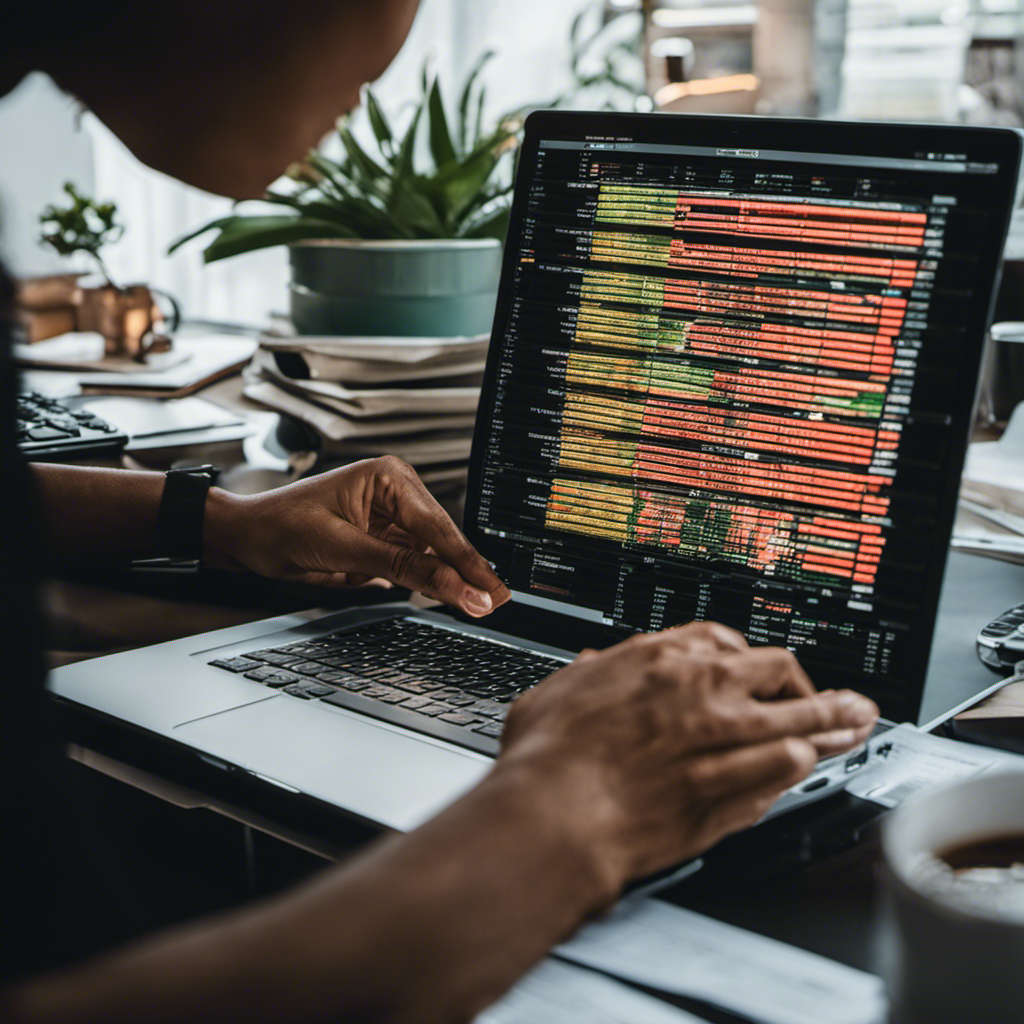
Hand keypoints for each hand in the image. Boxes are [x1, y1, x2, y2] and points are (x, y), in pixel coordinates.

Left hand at [204, 456, 510, 616]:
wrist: (246, 539)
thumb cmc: (280, 527)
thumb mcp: (345, 549)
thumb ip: (404, 569)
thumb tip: (452, 587)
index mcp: (389, 478)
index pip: (438, 527)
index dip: (466, 563)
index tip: (488, 591)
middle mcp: (396, 494)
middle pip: (442, 541)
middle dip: (463, 573)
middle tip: (492, 603)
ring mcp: (391, 518)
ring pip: (432, 555)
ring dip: (447, 580)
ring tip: (477, 603)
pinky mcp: (384, 541)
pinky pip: (414, 564)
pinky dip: (424, 583)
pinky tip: (445, 595)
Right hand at [495, 622, 878, 892]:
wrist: (555, 814)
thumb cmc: (546, 758)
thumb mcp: (556, 694)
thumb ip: (585, 677)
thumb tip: (591, 667)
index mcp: (657, 660)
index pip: (725, 641)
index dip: (749, 656)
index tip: (758, 670)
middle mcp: (699, 692)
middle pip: (779, 672)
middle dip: (810, 685)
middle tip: (833, 698)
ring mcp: (721, 741)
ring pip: (798, 721)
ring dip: (833, 725)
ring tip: (857, 726)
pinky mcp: (729, 791)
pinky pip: (784, 770)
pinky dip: (801, 767)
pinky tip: (812, 766)